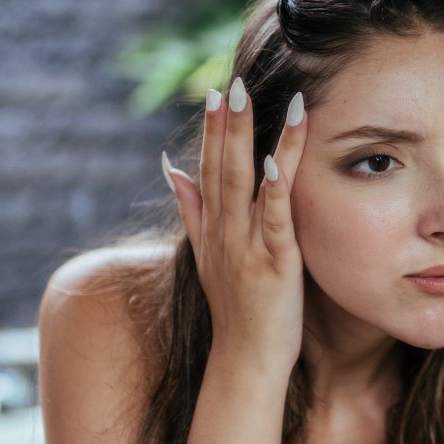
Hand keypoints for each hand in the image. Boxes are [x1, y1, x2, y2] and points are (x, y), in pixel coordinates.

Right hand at [163, 78, 308, 376]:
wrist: (247, 360)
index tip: (217, 91)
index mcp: (214, 227)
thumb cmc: (236, 307)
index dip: (214, 131)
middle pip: (224, 169)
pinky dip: (271, 192)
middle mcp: (226, 232)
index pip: (211, 169)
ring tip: (254, 105)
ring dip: (250, 143)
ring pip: (247, 186)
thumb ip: (192, 208)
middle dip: (227, 126)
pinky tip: (273, 163)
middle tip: (230, 83)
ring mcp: (247, 248)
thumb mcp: (209, 253)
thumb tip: (169, 166)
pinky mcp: (274, 265)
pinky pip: (273, 222)